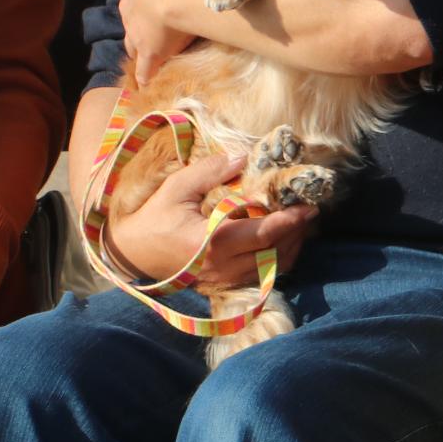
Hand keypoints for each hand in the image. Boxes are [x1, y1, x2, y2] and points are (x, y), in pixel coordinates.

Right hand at [106, 151, 318, 287]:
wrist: (133, 254)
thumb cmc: (155, 217)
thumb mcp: (176, 188)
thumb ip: (210, 171)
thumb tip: (243, 157)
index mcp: (213, 242)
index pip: (265, 234)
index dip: (291, 220)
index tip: (309, 205)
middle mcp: (223, 266)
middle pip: (276, 252)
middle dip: (298, 231)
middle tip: (308, 209)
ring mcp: (225, 280)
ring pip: (274, 267)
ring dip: (292, 245)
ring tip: (299, 222)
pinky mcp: (226, 284)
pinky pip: (263, 275)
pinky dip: (279, 258)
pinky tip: (282, 239)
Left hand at [120, 0, 202, 81]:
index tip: (162, 1)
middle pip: (133, 16)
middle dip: (142, 21)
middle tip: (156, 28)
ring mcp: (134, 27)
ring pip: (134, 41)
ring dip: (142, 47)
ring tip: (153, 56)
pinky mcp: (147, 51)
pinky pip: (145, 67)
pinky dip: (147, 75)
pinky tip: (149, 83)